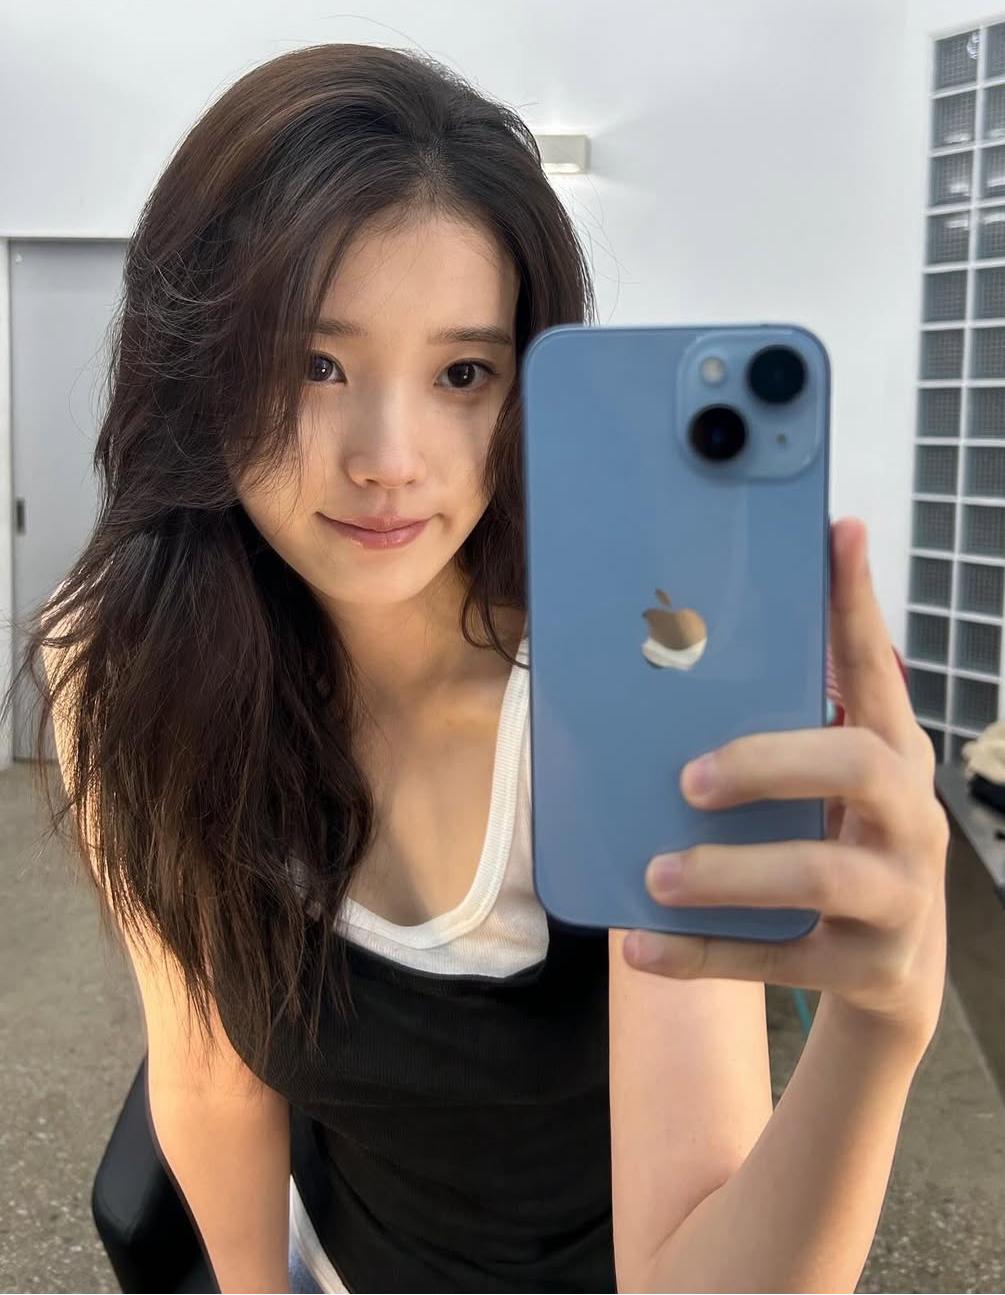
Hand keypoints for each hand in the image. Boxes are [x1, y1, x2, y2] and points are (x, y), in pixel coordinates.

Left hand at [623, 517, 949, 1053]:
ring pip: (822, 874)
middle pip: (860, 768)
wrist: (888, 974)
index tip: (838, 534)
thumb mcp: (827, 787)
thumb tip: (681, 662)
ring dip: (730, 871)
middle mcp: (911, 817)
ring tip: (656, 873)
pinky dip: (702, 954)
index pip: (878, 670)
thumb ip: (783, 733)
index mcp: (892, 757)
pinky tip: (639, 942)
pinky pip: (778, 960)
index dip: (856, 605)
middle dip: (770, 762)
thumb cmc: (839, 849)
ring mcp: (899, 897)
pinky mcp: (869, 968)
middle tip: (690, 777)